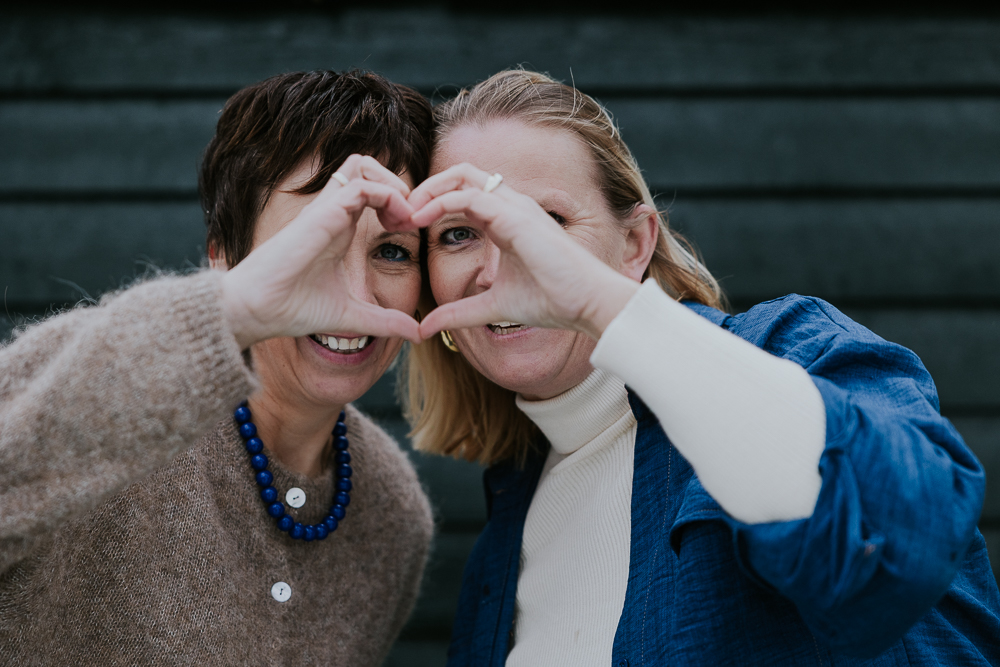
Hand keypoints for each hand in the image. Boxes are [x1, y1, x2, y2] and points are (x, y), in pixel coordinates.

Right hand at [221, 155, 420, 349]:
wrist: (258, 311)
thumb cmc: (293, 308)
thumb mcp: (353, 316)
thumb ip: (385, 321)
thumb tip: (417, 333)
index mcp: (339, 226)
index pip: (371, 191)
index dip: (398, 203)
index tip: (411, 232)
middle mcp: (332, 211)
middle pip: (368, 167)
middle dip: (398, 185)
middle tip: (412, 220)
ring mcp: (326, 209)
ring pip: (363, 165)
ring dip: (394, 185)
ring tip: (406, 220)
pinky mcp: (322, 214)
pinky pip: (361, 186)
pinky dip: (388, 196)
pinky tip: (398, 226)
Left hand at [408, 163, 640, 340]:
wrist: (586, 303)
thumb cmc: (552, 300)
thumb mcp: (492, 307)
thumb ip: (458, 313)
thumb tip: (424, 327)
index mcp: (506, 220)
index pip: (464, 193)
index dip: (433, 203)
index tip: (407, 226)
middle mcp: (511, 206)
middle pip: (461, 174)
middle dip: (427, 187)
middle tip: (400, 212)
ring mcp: (515, 207)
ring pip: (463, 176)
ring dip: (429, 190)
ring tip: (406, 213)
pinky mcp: (516, 217)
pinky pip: (470, 197)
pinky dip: (441, 202)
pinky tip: (421, 220)